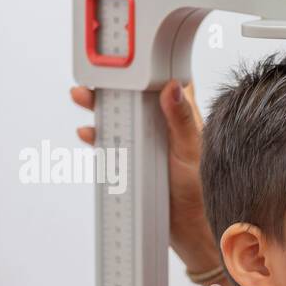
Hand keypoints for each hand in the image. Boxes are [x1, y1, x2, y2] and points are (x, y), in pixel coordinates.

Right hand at [70, 80, 213, 266]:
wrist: (193, 228)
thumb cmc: (202, 189)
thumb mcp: (191, 150)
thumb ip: (181, 120)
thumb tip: (173, 86)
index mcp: (181, 118)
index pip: (165, 84)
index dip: (148, 69)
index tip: (128, 56)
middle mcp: (163, 128)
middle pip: (134, 99)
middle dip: (112, 87)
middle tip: (94, 79)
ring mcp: (148, 145)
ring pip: (120, 119)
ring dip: (101, 109)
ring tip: (83, 98)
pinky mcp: (136, 163)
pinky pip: (112, 145)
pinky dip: (98, 138)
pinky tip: (88, 133)